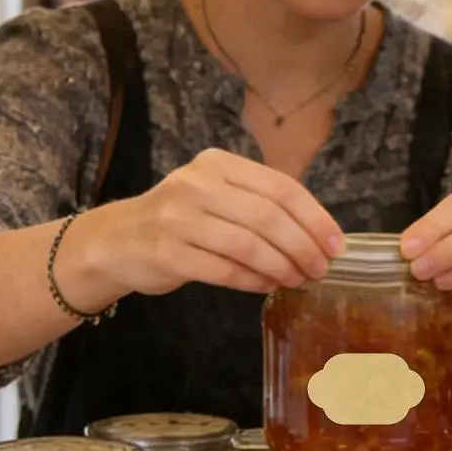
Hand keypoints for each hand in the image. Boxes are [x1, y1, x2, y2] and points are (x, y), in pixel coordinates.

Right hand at [96, 148, 343, 296]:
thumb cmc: (181, 219)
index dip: (315, 218)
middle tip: (321, 269)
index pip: (281, 188)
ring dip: (281, 266)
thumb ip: (260, 205)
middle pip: (268, 216)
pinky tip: (268, 286)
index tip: (336, 245)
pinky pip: (223, 270)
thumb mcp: (217, 195)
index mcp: (218, 164)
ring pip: (248, 245)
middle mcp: (197, 184)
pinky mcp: (166, 252)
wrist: (116, 241)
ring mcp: (178, 218)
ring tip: (298, 280)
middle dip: (303, 246)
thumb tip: (319, 237)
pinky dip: (253, 281)